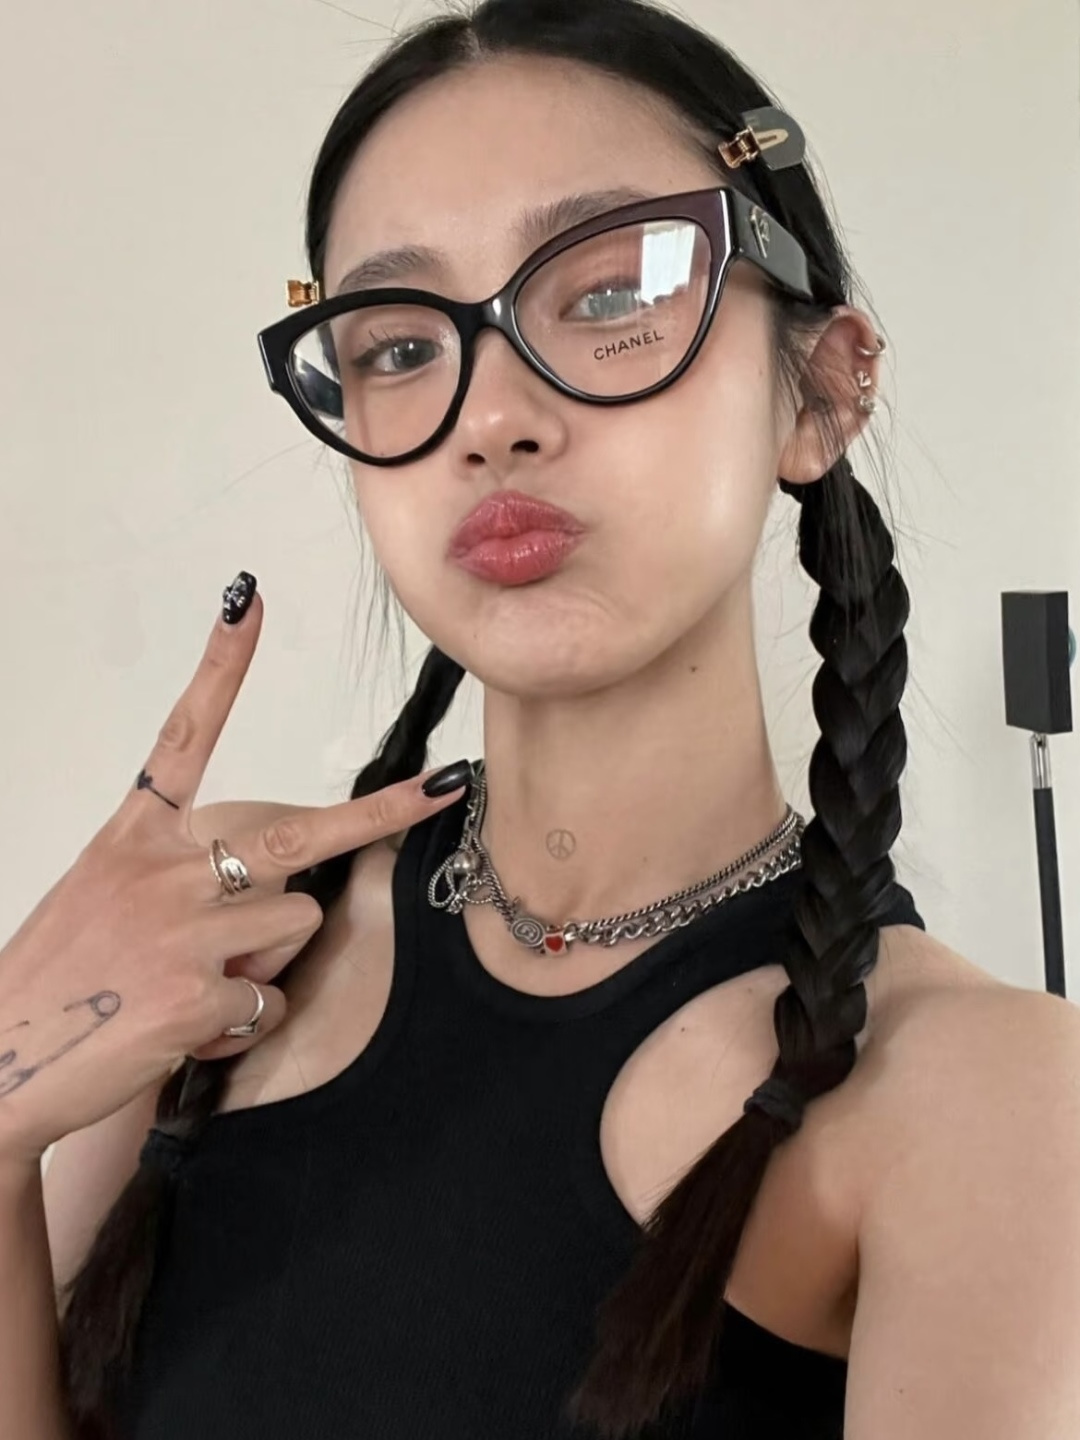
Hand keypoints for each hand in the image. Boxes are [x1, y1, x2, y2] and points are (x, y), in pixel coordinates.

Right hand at [0, 578, 468, 1165]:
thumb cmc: (58, 980)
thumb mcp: (104, 898)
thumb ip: (177, 877)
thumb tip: (260, 892)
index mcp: (132, 837)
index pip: (182, 734)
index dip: (221, 669)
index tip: (249, 606)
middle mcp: (161, 870)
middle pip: (295, 835)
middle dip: (380, 814)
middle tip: (439, 788)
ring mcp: (182, 930)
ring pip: (295, 925)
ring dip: (267, 963)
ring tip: (196, 987)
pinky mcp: (198, 995)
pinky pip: (268, 1004)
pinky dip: (242, 1027)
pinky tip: (186, 1032)